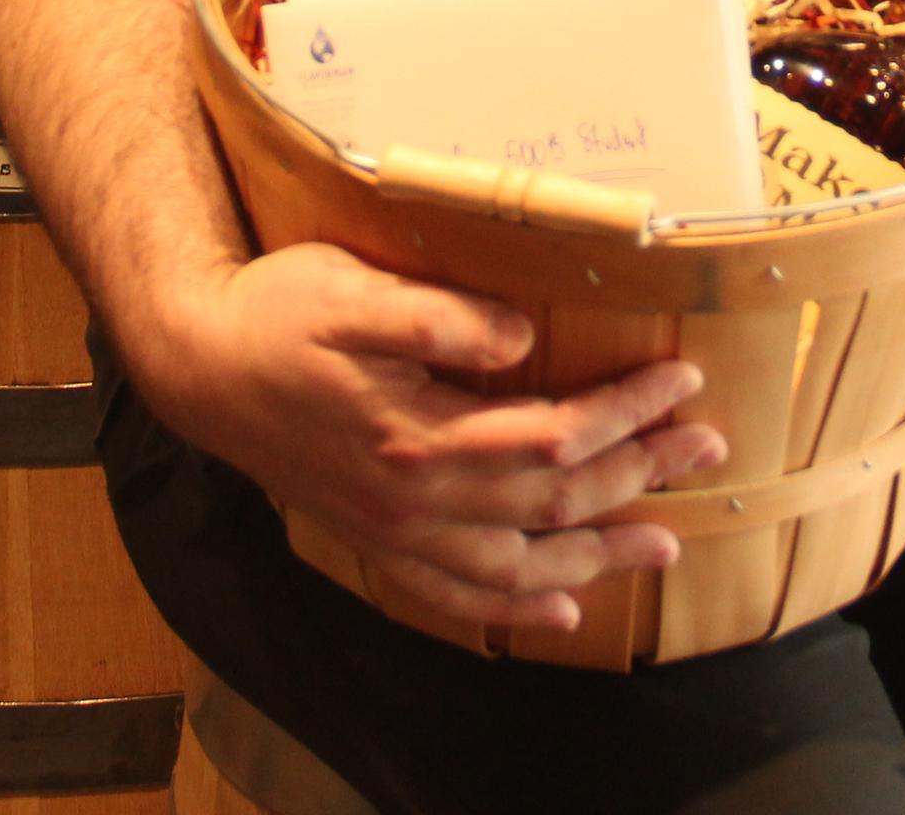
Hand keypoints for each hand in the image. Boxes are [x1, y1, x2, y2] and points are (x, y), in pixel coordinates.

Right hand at [131, 241, 727, 632]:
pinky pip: (457, 595)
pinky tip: (563, 614)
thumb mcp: (351, 291)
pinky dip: (515, 610)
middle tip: (706, 449)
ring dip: (598, 553)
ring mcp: (396, 529)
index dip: (625, 411)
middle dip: (638, 477)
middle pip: (552, 500)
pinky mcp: (378, 540)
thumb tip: (517, 337)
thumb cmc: (278, 313)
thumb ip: (436, 318)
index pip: (552, 433)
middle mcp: (415, 496)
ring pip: (519, 561)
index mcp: (418, 432)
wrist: (199, 368)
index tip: (680, 379)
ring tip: (666, 545)